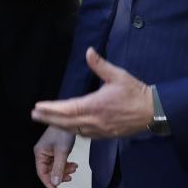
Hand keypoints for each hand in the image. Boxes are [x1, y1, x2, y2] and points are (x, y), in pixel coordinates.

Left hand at [31, 47, 153, 138]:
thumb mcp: (118, 75)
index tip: (38, 107)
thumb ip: (100, 65)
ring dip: (60, 126)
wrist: (153, 111)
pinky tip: (69, 127)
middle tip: (34, 115)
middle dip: (49, 118)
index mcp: (95, 106)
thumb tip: (88, 51)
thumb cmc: (135, 92)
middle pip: (66, 123)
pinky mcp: (106, 135)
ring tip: (48, 120)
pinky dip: (73, 131)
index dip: (51, 109)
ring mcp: (100, 130)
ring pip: (74, 130)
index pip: (67, 109)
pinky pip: (85, 135)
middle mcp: (94, 121)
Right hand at [33, 125, 78, 187]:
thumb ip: (58, 168)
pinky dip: (66, 164)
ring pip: (55, 167)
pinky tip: (73, 164)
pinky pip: (59, 161)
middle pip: (49, 171)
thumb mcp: (61, 152)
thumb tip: (55, 182)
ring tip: (74, 168)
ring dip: (64, 170)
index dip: (48, 183)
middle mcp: (42, 153)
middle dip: (60, 175)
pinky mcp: (55, 150)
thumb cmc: (63, 133)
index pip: (41, 173)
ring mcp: (49, 151)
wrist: (70, 120)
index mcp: (40, 153)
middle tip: (70, 178)